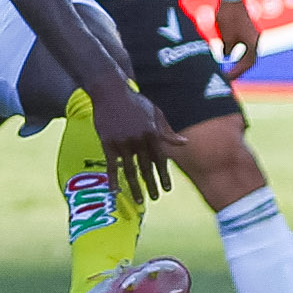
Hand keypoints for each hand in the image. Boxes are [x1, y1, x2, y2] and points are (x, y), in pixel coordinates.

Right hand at [88, 79, 182, 206]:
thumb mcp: (156, 113)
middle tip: (156, 198)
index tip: (167, 189)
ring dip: (135, 187)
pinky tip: (115, 191)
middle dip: (152, 184)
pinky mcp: (107, 143)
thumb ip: (168, 131)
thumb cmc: (135, 101)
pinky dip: (113, 179)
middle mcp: (139, 139)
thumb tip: (184, 144)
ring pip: (130, 170)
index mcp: (153, 132)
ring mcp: (123, 142)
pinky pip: (111, 166)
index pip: (160, 159)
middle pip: (146, 168)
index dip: (164, 175)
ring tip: (140, 200)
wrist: (111, 91)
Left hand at [213, 0, 260, 79]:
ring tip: (230, 67)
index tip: (227, 78)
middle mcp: (256, 39)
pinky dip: (239, 51)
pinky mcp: (248, 27)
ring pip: (248, 51)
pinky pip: (245, 43)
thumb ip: (228, 50)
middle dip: (240, 69)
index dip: (237, 72)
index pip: (247, 63)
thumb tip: (228, 56)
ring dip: (240, 60)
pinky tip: (229, 52)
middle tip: (230, 76)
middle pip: (250, 59)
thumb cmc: (228, 17)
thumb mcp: (226, 37)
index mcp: (252, 43)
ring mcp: (253, 32)